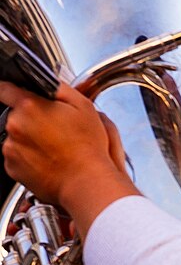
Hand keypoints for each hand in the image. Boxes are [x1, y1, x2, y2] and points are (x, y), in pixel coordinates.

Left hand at [0, 81, 125, 211]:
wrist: (85, 182)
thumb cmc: (87, 148)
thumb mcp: (83, 107)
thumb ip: (59, 88)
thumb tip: (46, 82)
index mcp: (29, 107)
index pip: (5, 89)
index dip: (11, 89)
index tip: (15, 92)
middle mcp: (15, 126)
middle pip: (16, 116)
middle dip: (32, 120)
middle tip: (56, 130)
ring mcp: (11, 147)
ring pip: (17, 137)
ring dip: (31, 140)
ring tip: (55, 149)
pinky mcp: (11, 166)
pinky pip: (17, 156)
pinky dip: (29, 157)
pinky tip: (49, 160)